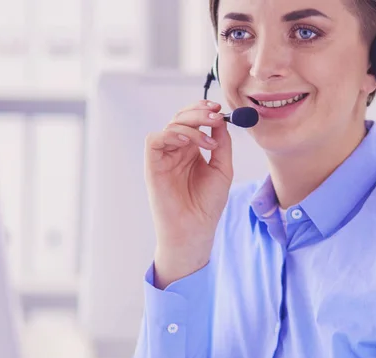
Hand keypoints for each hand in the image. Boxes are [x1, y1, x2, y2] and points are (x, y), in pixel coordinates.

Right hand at [145, 99, 233, 287]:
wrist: (194, 228)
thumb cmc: (207, 204)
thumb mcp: (222, 169)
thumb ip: (222, 144)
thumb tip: (221, 120)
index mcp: (192, 150)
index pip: (195, 121)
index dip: (205, 111)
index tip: (220, 110)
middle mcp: (177, 150)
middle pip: (182, 117)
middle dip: (199, 112)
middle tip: (215, 116)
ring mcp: (164, 157)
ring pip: (171, 125)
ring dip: (191, 126)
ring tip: (208, 141)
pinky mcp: (152, 165)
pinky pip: (155, 139)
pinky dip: (171, 134)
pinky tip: (188, 143)